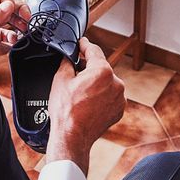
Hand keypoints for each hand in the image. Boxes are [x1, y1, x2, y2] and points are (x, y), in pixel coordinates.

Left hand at [0, 0, 30, 80]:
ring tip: (22, 35)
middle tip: (27, 25)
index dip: (13, 4)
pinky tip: (14, 43)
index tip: (20, 14)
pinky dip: (12, 40)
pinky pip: (5, 37)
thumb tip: (8, 6)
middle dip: (20, 15)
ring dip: (18, 28)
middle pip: (8, 10)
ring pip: (9, 24)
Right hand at [46, 37, 125, 174]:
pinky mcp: (119, 109)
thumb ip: (67, 62)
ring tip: (79, 92)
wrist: (72, 137)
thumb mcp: (60, 79)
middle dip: (88, 67)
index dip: (85, 45)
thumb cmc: (66, 111)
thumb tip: (69, 56)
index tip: (81, 42)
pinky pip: (109, 96)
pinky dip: (100, 95)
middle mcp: (116, 83)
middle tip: (74, 71)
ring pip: (106, 82)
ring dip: (95, 82)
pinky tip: (87, 102)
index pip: (94, 50)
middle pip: (100, 67)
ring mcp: (119, 97)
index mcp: (102, 71)